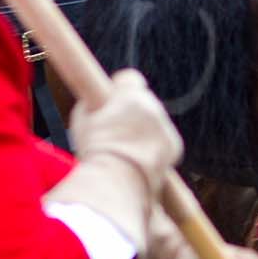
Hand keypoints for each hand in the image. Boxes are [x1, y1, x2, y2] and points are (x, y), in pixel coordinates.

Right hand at [68, 69, 182, 186]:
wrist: (115, 180)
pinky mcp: (175, 145)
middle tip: (115, 132)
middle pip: (144, 103)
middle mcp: (153, 105)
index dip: (121, 89)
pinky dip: (154, 150)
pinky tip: (137, 162)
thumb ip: (95, 104)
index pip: (130, 78)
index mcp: (130, 94)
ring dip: (143, 133)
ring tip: (124, 152)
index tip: (113, 99)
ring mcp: (166, 126)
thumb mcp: (82, 118)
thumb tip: (96, 101)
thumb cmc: (94, 150)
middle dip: (133, 114)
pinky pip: (164, 143)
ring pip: (155, 124)